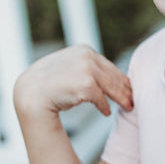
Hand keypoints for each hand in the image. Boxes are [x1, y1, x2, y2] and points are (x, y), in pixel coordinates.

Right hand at [14, 45, 132, 119]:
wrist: (32, 92)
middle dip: (125, 90)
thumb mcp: (71, 66)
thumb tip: (110, 78)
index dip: (122, 80)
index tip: (129, 89)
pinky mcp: (86, 85)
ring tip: (128, 107)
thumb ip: (88, 67)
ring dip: (121, 99)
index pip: (109, 67)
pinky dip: (104, 107)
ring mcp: (86, 70)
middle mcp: (87, 57)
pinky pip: (102, 99)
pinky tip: (106, 113)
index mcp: (85, 50)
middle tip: (133, 101)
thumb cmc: (51, 82)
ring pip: (112, 87)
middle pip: (114, 77)